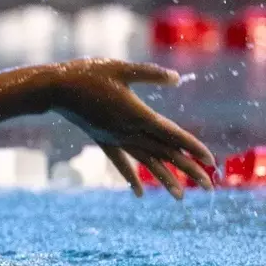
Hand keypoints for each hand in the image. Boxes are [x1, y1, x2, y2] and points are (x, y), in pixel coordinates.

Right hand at [51, 59, 214, 198]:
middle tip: (209, 186)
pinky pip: (121, 162)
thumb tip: (176, 79)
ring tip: (181, 197)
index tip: (211, 161)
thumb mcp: (122, 68)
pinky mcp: (103, 140)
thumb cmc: (88, 74)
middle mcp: (129, 132)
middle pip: (165, 154)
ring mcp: (115, 138)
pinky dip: (131, 178)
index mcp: (138, 115)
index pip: (172, 135)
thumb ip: (151, 74)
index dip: (193, 148)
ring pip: (146, 162)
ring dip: (165, 179)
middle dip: (188, 170)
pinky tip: (140, 193)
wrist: (55, 88)